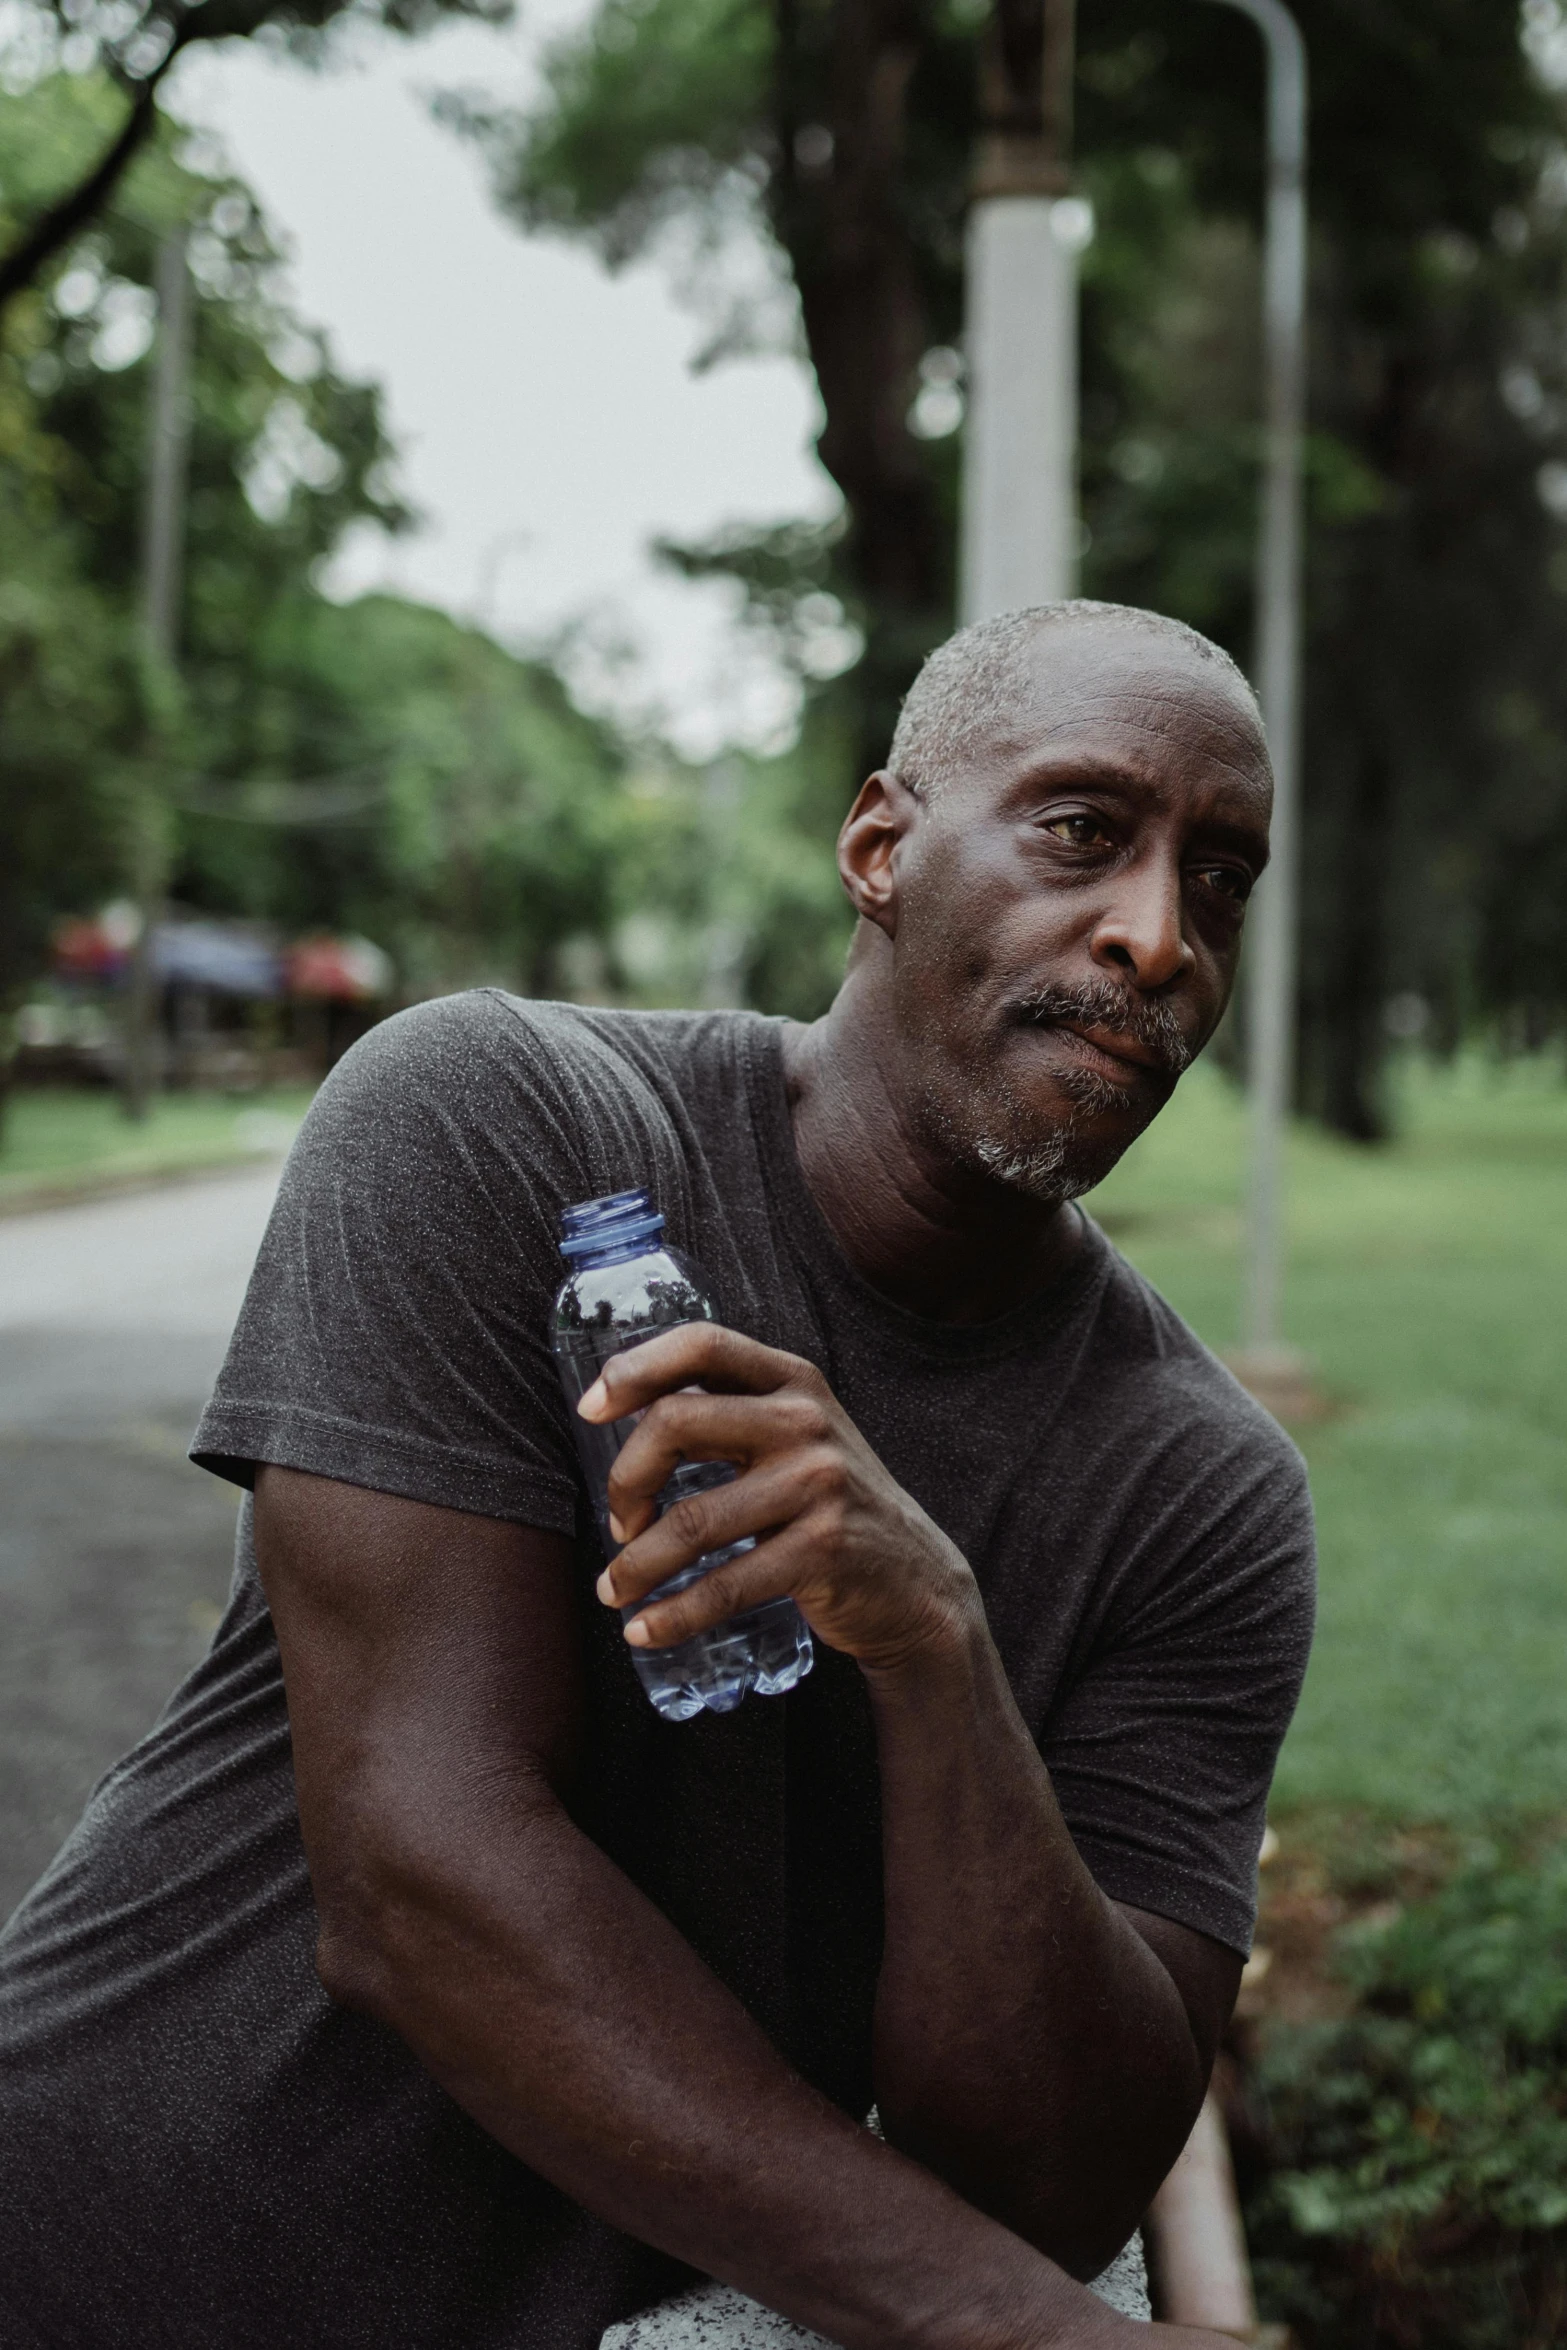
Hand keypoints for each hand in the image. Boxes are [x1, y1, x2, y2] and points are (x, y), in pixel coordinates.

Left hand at [577, 1324, 979, 1674]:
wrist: (915, 1582)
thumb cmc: (830, 1506)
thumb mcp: (795, 1440)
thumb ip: (731, 1418)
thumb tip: (623, 1423)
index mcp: (793, 1380)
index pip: (703, 1344)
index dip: (635, 1368)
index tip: (591, 1408)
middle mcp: (807, 1420)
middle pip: (676, 1422)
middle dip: (624, 1479)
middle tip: (619, 1523)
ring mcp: (819, 1483)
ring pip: (691, 1519)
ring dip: (636, 1565)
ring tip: (614, 1591)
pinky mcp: (823, 1549)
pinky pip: (724, 1584)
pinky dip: (673, 1614)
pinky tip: (645, 1629)